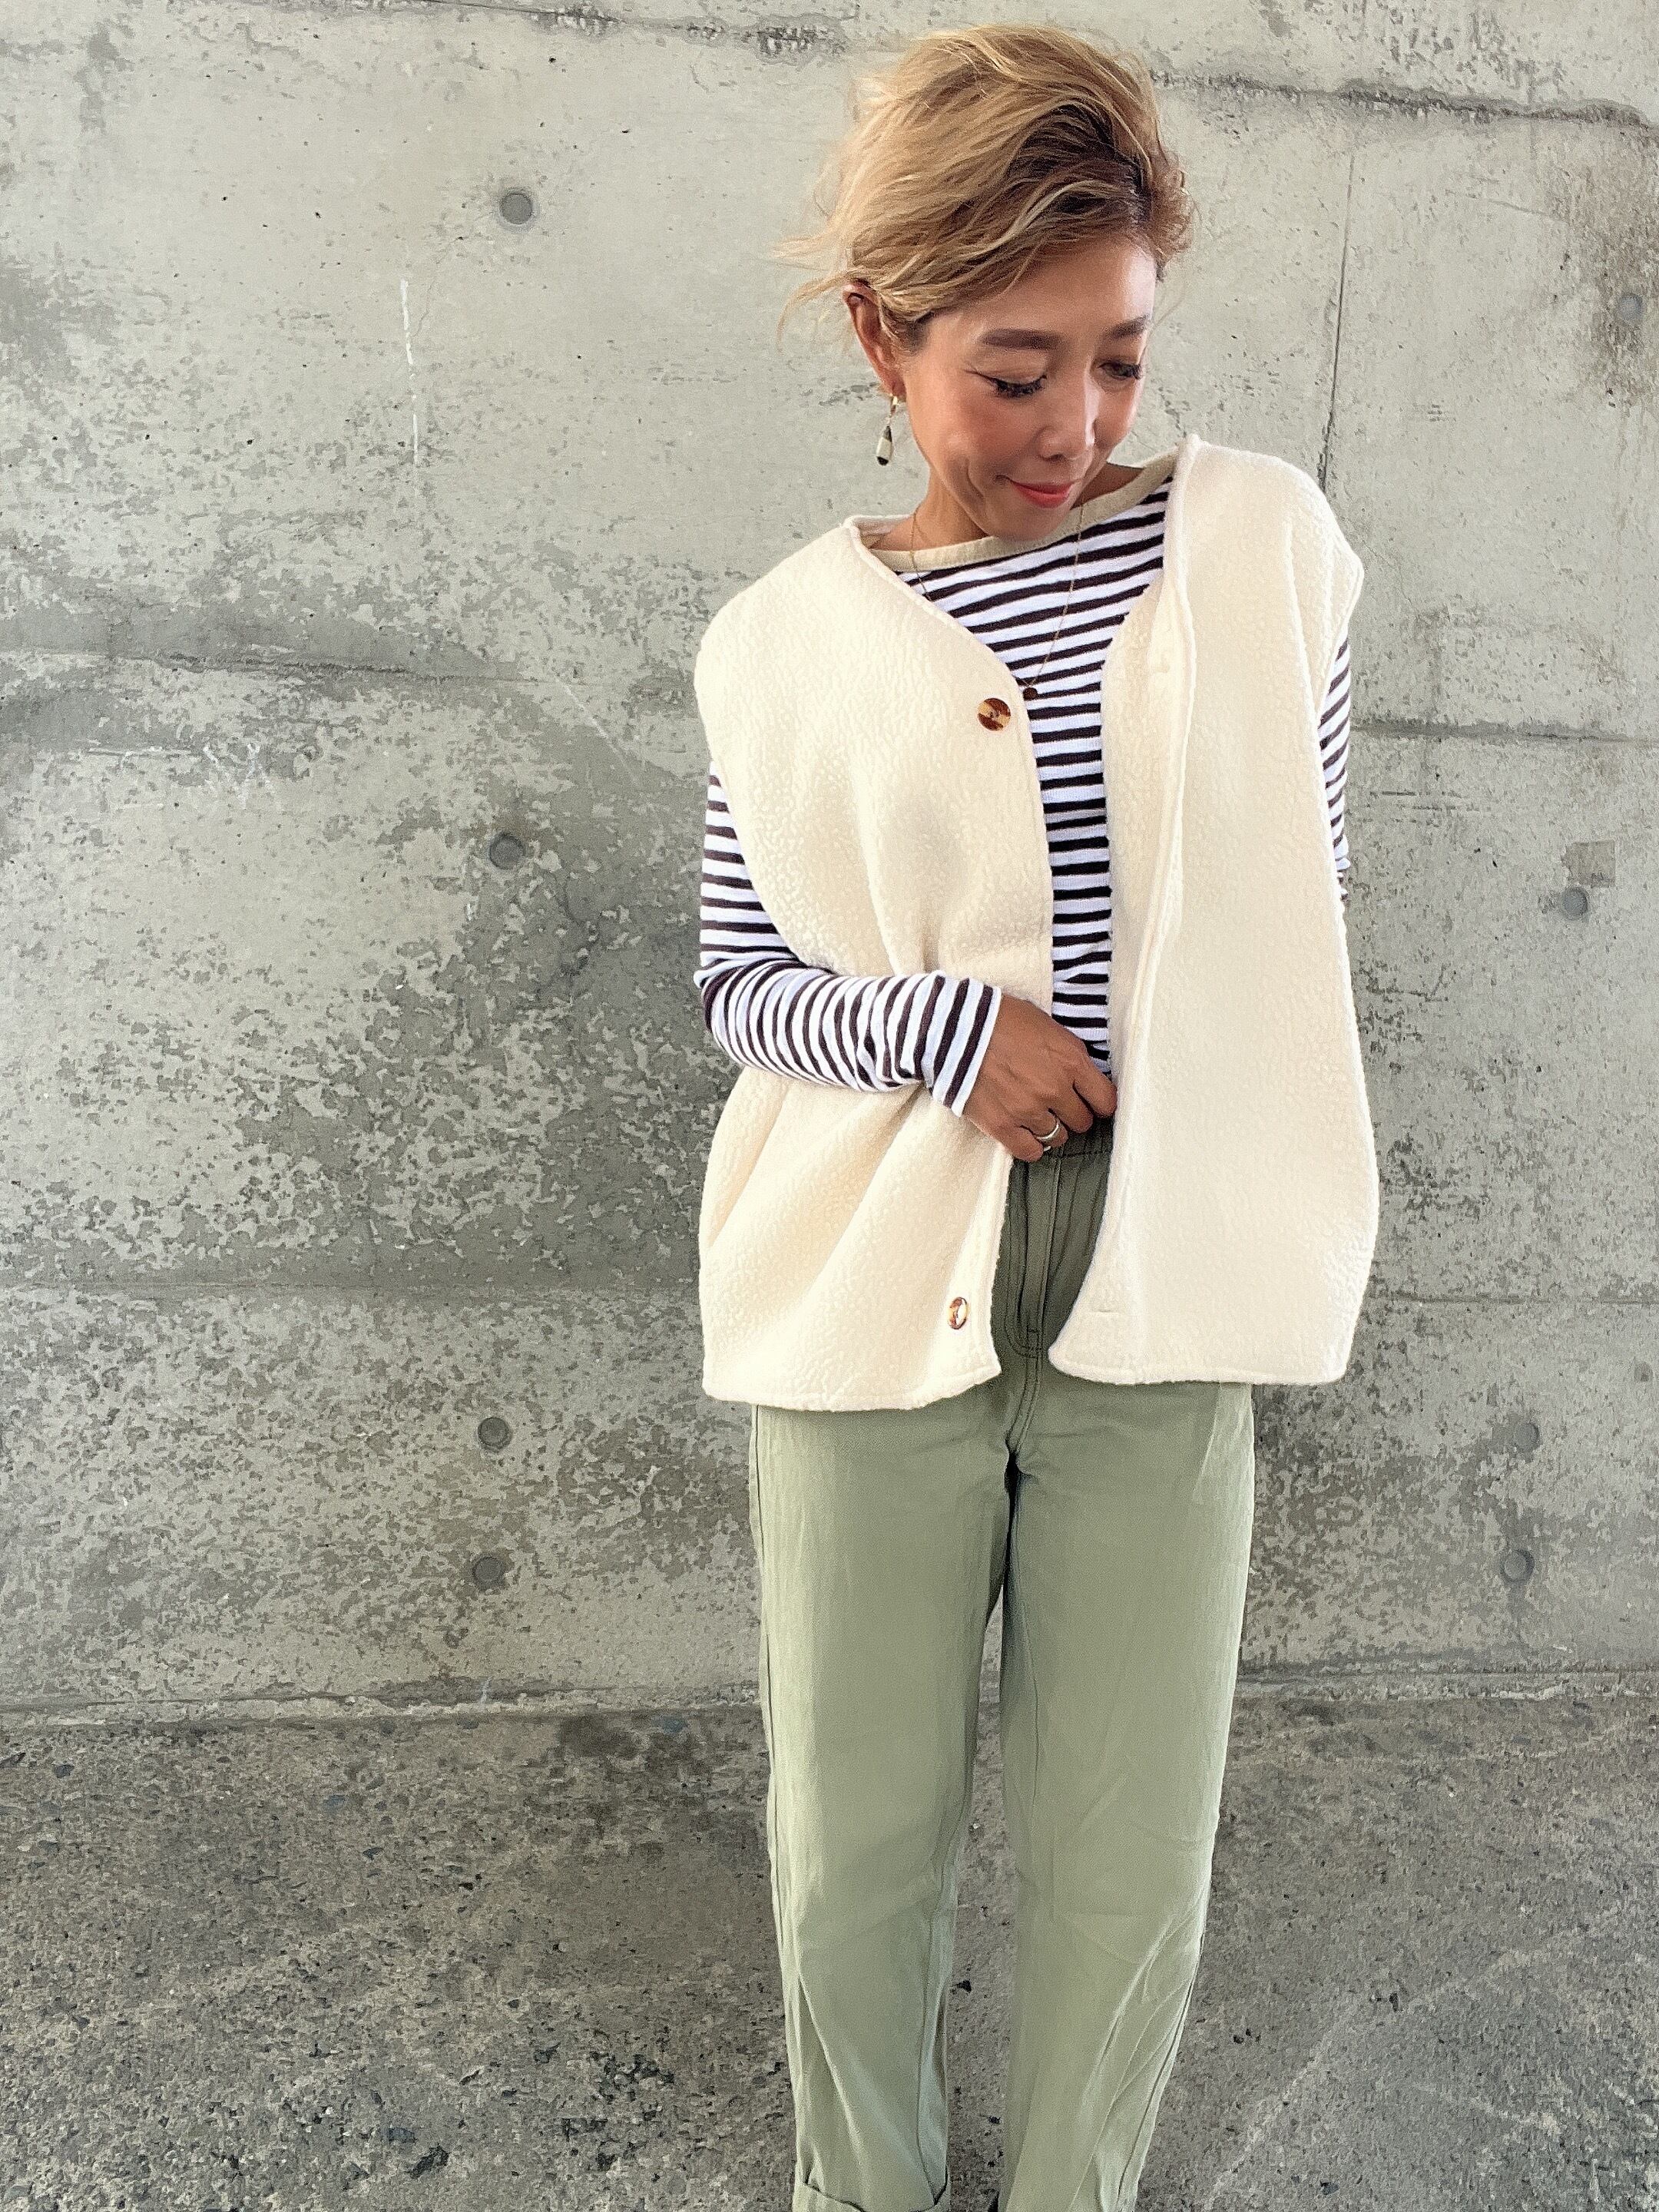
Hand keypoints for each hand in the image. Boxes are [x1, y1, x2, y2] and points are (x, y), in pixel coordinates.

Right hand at [959, 995, 1117, 1160]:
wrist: (955, 1027)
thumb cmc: (1001, 1019)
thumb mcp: (1048, 1027)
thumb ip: (1069, 1056)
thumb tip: (1084, 1078)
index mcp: (1070, 1061)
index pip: (1105, 1100)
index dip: (1101, 1103)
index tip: (1093, 1102)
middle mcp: (1054, 1089)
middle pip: (1082, 1121)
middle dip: (1074, 1113)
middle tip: (1059, 1104)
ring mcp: (1028, 1110)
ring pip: (1058, 1137)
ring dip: (1050, 1127)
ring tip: (1036, 1113)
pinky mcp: (1002, 1125)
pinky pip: (1030, 1152)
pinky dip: (1030, 1144)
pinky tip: (1024, 1132)